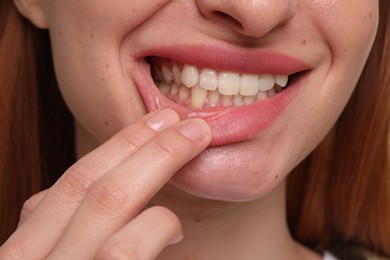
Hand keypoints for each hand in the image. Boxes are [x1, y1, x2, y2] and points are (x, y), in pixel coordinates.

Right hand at [0, 109, 210, 258]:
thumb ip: (64, 236)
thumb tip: (86, 199)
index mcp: (27, 250)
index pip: (69, 184)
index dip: (113, 149)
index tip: (149, 126)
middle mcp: (30, 259)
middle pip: (88, 180)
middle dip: (140, 142)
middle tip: (180, 121)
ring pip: (109, 200)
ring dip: (159, 160)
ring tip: (194, 141)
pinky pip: (126, 248)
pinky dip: (157, 224)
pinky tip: (175, 226)